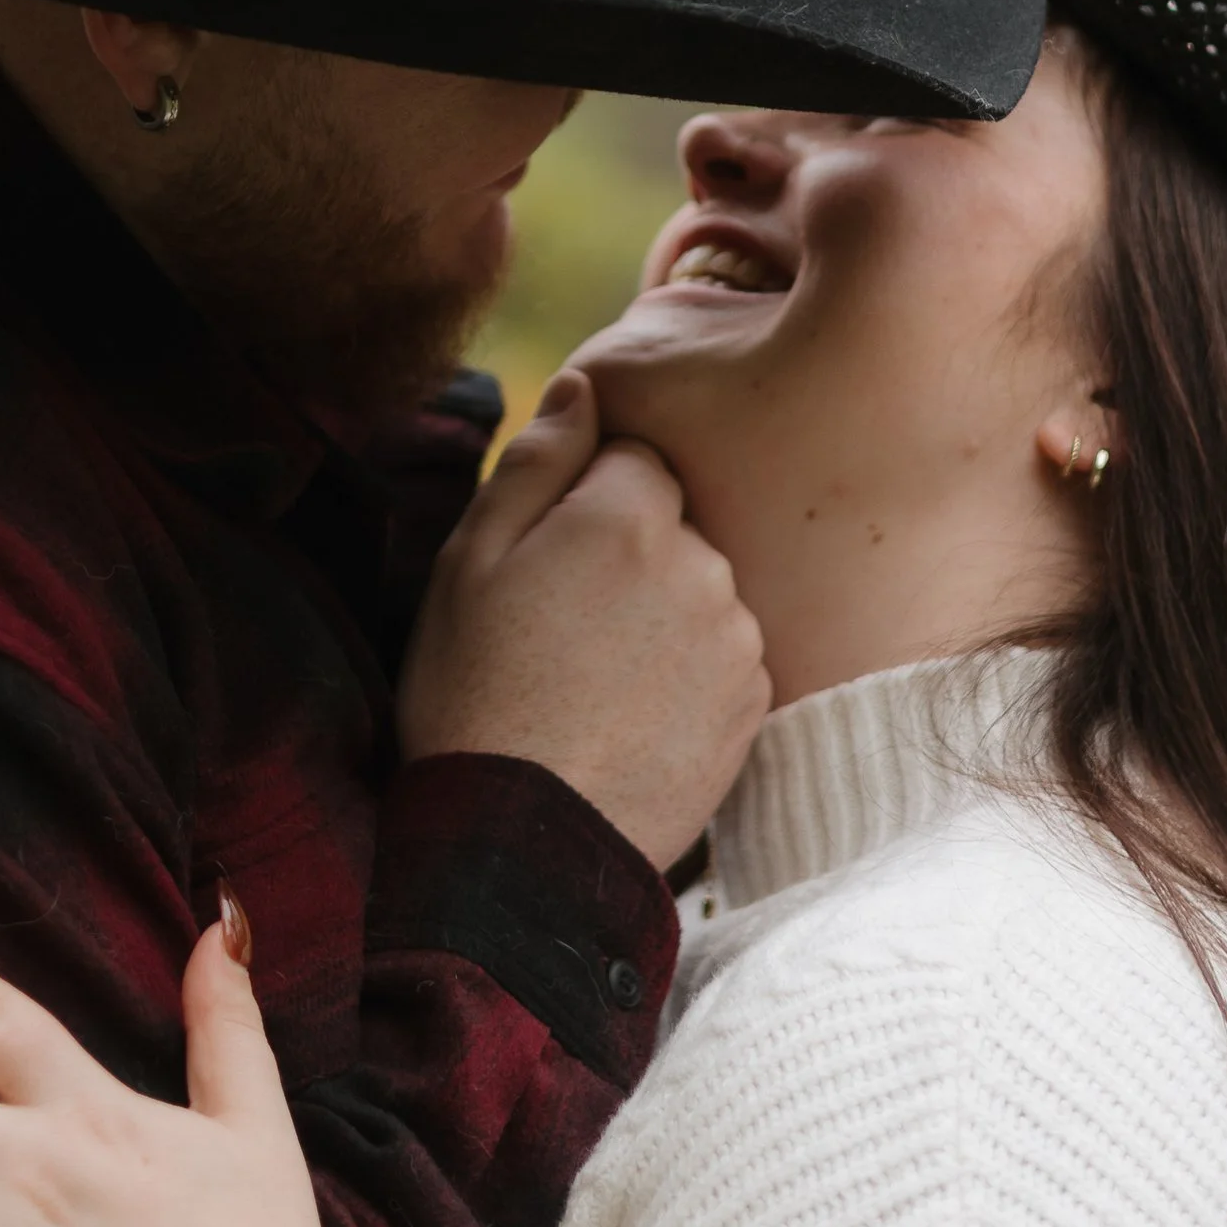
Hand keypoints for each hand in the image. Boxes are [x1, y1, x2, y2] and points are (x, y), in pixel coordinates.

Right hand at [397, 368, 770, 868]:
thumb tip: (583, 382)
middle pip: (675, 524)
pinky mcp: (757, 704)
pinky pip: (726, 655)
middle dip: (630, 556)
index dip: (586, 504)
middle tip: (563, 630)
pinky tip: (635, 714)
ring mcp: (739, 639)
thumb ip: (537, 461)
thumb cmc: (474, 694)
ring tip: (596, 681)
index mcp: (628, 516)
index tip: (550, 562)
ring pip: (703, 589)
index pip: (635, 458)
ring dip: (664, 615)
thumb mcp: (469, 564)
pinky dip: (690, 672)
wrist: (523, 844)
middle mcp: (704, 565)